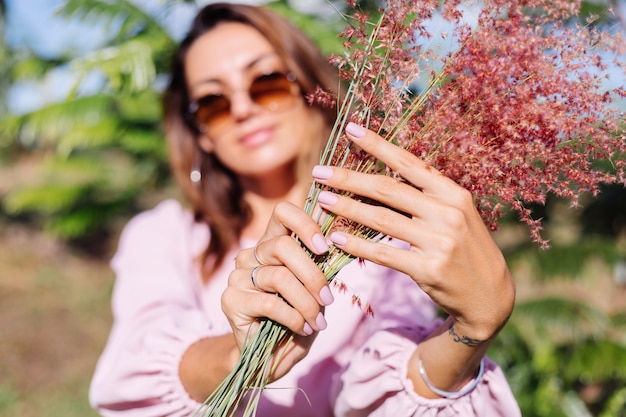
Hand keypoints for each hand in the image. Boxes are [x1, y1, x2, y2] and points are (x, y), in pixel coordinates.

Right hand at [221, 201, 332, 380]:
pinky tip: (302, 328)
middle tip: (328, 298)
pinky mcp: (230, 300)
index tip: (324, 248)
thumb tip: (336, 241)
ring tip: (317, 321)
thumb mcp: (314, 289)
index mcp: (271, 244)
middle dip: (312, 274)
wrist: (272, 357)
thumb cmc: (298, 319)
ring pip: (279, 277)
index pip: (282, 213)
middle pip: (282, 246)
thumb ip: (319, 265)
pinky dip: (293, 317)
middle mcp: (251, 255)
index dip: (305, 224)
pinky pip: (270, 303)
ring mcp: (237, 276)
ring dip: (306, 302)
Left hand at [312, 123, 514, 340]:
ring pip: (381, 219)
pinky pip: (383, 253)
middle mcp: (447, 213)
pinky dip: (357, 244)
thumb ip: (427, 195)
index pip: (408, 162)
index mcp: (453, 193)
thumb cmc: (466, 248)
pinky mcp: (428, 269)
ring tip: (323, 201)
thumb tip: (385, 175)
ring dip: (347, 209)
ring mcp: (439, 242)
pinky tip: (337, 237)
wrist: (489, 295)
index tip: (350, 129)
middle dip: (349, 178)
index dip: (377, 145)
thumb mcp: (455, 214)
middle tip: (320, 172)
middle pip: (387, 189)